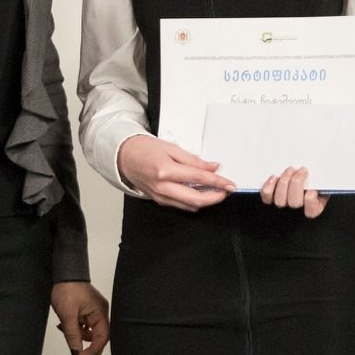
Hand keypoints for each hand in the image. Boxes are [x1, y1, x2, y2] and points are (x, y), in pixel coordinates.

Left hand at [51, 281, 110, 354]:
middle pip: (98, 337)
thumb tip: (76, 353)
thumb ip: (73, 336)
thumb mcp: (68, 315)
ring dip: (79, 336)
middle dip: (87, 346)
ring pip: (90, 332)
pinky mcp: (87, 310)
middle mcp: (100, 313)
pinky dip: (76, 329)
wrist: (63, 273)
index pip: (102, 338)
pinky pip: (85, 325)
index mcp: (100, 313)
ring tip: (65, 330)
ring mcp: (94, 311)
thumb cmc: (68, 288)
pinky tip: (65, 325)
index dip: (92, 351)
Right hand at [118, 135, 237, 210]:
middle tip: (226, 191)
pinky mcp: (159, 200)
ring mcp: (160, 196)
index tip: (230, 184)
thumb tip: (213, 167)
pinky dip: (193, 202)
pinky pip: (180, 205)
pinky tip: (200, 194)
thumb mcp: (171, 148)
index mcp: (166, 170)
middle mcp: (163, 186)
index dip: (218, 182)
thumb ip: (194, 160)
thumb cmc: (145, 149)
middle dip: (215, 197)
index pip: (198, 177)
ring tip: (217, 192)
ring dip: (206, 201)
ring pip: (189, 206)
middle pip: (195, 199)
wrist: (124, 157)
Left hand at [259, 166, 329, 218]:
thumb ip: (325, 177)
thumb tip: (331, 168)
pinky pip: (267, 197)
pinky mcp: (271, 198)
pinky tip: (275, 177)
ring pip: (280, 201)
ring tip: (290, 170)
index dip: (310, 200)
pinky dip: (269, 186)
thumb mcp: (324, 177)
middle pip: (295, 203)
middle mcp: (298, 209)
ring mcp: (284, 204)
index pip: (311, 211)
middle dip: (297, 184)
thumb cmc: (316, 175)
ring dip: (284, 182)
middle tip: (301, 170)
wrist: (301, 171)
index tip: (312, 188)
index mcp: (315, 207)